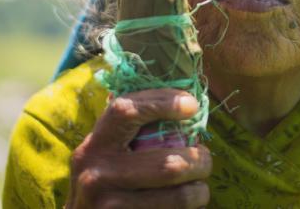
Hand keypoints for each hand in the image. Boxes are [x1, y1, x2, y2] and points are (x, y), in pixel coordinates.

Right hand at [66, 89, 211, 207]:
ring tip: (199, 186)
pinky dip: (190, 208)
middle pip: (169, 164)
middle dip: (200, 160)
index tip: (191, 106)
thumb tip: (182, 102)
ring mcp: (110, 206)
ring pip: (180, 196)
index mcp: (95, 146)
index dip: (163, 102)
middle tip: (205, 159)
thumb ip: (130, 128)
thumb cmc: (103, 179)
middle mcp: (97, 176)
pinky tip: (188, 204)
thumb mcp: (104, 151)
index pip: (127, 111)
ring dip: (200, 190)